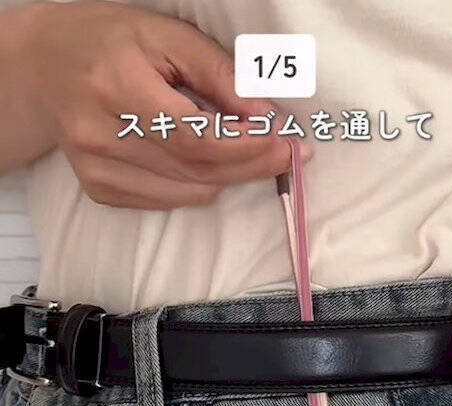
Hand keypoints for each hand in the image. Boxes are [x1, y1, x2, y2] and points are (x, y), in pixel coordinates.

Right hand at [13, 1, 308, 207]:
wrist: (43, 70)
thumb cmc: (107, 42)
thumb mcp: (164, 35)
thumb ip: (216, 72)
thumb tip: (263, 111)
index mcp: (116, 86)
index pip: (195, 137)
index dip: (246, 147)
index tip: (285, 143)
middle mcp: (101, 136)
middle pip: (196, 170)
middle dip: (250, 165)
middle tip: (285, 154)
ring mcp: (97, 170)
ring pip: (188, 192)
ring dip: (227, 176)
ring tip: (244, 150)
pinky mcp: (99, 190)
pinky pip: (168, 201)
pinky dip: (197, 185)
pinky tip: (201, 161)